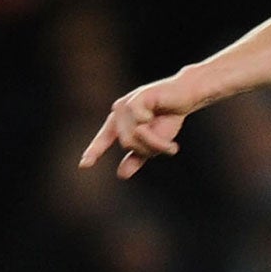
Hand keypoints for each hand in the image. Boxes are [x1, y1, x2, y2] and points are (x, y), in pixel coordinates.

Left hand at [78, 75, 197, 178]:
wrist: (186, 97)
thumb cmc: (169, 117)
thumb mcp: (153, 143)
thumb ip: (137, 157)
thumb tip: (121, 175)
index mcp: (120, 121)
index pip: (104, 138)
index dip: (94, 151)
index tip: (84, 165)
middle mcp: (120, 111)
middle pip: (126, 143)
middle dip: (148, 149)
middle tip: (168, 148)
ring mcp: (127, 103)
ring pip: (133, 136)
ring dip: (155, 143)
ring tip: (171, 143)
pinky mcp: (137, 98)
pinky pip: (140, 124)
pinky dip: (155, 131)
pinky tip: (161, 119)